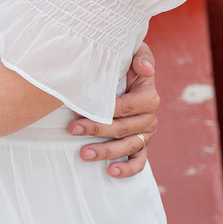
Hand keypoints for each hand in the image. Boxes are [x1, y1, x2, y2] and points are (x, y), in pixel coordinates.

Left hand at [69, 41, 157, 177]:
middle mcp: (150, 117)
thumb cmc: (127, 62)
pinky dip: (127, 169)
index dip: (104, 110)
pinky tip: (110, 171)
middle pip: (123, 128)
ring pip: (128, 147)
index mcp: (149, 96)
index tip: (80, 110)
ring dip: (106, 151)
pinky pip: (139, 162)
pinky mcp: (141, 145)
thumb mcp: (136, 52)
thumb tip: (145, 69)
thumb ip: (142, 56)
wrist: (128, 73)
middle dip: (96, 129)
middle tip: (72, 128)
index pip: (126, 107)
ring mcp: (146, 133)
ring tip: (84, 154)